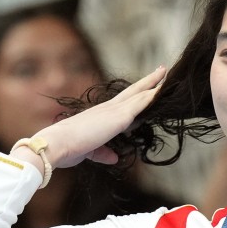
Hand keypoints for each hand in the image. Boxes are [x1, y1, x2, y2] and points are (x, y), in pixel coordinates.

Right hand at [24, 66, 166, 168]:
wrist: (58, 144)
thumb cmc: (68, 148)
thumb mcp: (90, 151)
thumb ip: (103, 153)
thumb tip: (113, 158)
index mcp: (100, 115)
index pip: (122, 103)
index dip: (135, 95)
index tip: (146, 87)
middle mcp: (108, 109)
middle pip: (133, 91)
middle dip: (148, 81)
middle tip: (162, 69)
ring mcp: (114, 111)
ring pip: (139, 94)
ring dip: (154, 84)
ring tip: (168, 74)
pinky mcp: (119, 117)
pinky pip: (140, 104)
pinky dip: (152, 97)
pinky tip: (163, 90)